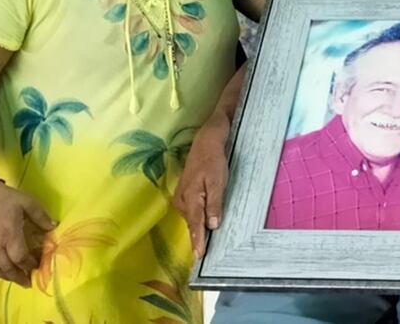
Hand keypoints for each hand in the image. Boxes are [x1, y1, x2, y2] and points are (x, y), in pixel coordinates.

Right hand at [0, 181, 55, 287]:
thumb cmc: (4, 198)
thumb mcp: (27, 202)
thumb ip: (41, 216)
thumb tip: (54, 227)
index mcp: (10, 233)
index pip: (20, 257)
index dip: (29, 264)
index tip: (37, 266)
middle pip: (7, 267)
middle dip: (19, 276)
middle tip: (27, 282)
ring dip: (6, 276)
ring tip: (16, 280)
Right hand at [173, 114, 229, 258]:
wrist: (205, 144)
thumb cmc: (213, 162)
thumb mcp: (219, 182)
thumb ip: (215, 203)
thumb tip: (212, 225)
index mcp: (191, 197)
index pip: (195, 224)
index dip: (197, 241)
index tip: (198, 256)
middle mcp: (182, 200)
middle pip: (192, 224)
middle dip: (197, 239)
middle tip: (202, 256)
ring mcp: (180, 198)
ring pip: (191, 218)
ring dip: (197, 229)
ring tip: (203, 245)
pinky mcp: (183, 195)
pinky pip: (190, 212)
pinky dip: (196, 219)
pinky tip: (203, 225)